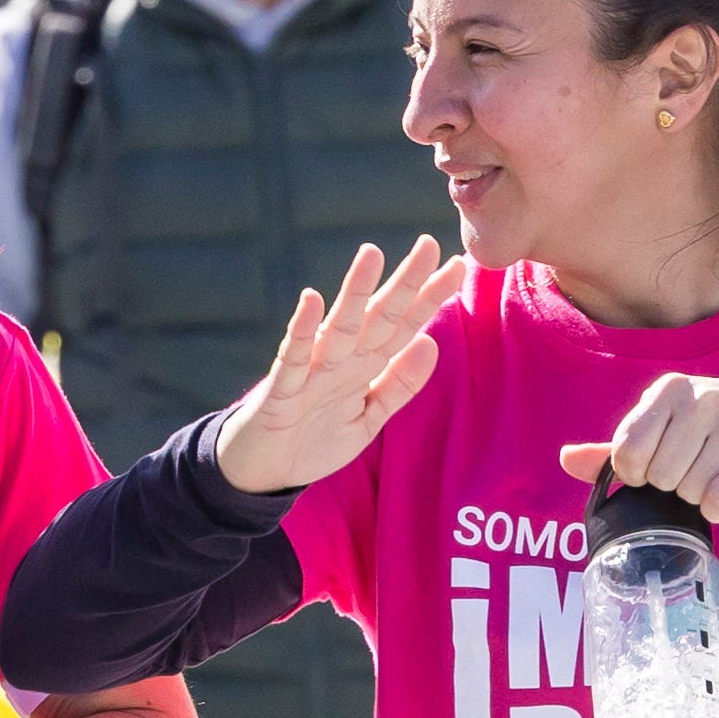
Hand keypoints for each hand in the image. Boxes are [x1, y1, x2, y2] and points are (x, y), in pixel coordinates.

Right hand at [210, 236, 462, 498]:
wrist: (261, 473)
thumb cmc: (313, 441)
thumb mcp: (368, 418)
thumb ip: (399, 385)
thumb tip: (431, 342)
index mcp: (364, 366)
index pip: (404, 326)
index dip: (430, 299)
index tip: (458, 266)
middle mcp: (340, 361)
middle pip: (378, 317)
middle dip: (404, 284)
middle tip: (427, 244)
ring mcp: (310, 373)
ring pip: (338, 328)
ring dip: (354, 292)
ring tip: (372, 254)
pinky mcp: (280, 392)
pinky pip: (293, 359)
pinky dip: (301, 331)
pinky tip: (311, 300)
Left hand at [566, 372, 718, 526]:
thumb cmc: (707, 432)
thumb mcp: (663, 430)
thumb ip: (615, 450)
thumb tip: (567, 459)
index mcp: (670, 390)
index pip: (627, 450)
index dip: (635, 472)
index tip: (653, 466)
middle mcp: (704, 399)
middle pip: (659, 476)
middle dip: (671, 485)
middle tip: (693, 468)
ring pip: (689, 491)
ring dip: (697, 495)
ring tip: (715, 472)